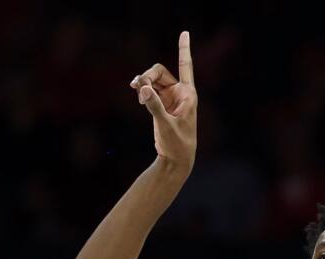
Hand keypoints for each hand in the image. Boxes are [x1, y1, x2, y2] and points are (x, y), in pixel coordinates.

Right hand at [129, 31, 196, 170]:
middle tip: (137, 88)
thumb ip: (154, 105)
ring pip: (152, 80)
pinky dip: (142, 90)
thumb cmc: (177, 144)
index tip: (184, 33)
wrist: (176, 160)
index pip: (185, 66)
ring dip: (142, 83)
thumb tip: (142, 88)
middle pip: (159, 72)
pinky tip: (136, 93)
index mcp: (187, 94)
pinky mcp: (161, 104)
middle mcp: (179, 93)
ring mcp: (169, 98)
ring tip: (136, 92)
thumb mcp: (165, 125)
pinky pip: (149, 90)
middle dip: (147, 76)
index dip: (183, 49)